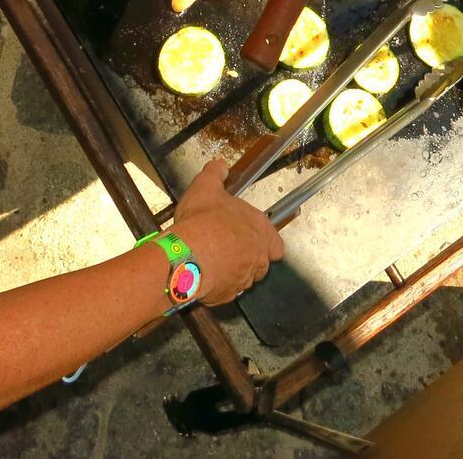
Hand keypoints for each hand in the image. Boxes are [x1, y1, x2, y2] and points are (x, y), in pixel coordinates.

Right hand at [167, 159, 283, 306]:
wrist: (186, 256)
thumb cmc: (202, 221)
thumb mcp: (206, 187)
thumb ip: (215, 174)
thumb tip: (220, 166)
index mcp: (260, 232)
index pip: (276, 244)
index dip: (265, 242)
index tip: (249, 237)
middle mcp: (258, 258)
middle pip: (260, 262)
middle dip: (245, 256)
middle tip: (224, 245)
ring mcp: (244, 280)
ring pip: (244, 277)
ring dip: (232, 270)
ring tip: (211, 259)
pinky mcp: (228, 296)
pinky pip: (226, 290)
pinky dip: (218, 284)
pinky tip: (203, 273)